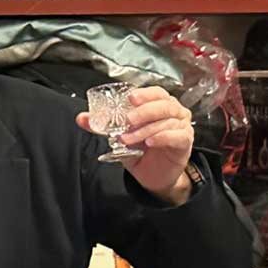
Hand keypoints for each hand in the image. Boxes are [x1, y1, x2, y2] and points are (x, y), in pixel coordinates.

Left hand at [77, 85, 195, 203]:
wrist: (152, 175)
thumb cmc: (140, 150)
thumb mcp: (119, 135)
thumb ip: (102, 126)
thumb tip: (81, 118)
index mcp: (159, 104)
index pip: (155, 93)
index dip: (144, 94)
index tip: (130, 98)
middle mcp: (174, 111)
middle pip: (163, 105)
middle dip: (144, 111)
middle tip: (128, 120)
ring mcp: (181, 126)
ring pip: (166, 122)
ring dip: (144, 130)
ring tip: (127, 139)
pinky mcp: (185, 141)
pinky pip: (177, 136)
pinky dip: (162, 137)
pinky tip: (150, 143)